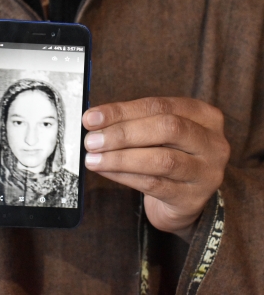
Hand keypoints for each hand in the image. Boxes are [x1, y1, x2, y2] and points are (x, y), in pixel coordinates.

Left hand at [82, 97, 229, 240]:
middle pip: (167, 129)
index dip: (122, 110)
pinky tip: (104, 171)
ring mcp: (206, 172)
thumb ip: (134, 123)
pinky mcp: (192, 198)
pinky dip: (123, 176)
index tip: (91, 118)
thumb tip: (94, 120)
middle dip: (123, 133)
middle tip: (91, 140)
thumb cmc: (167, 157)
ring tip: (92, 158)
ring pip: (162, 160)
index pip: (160, 105)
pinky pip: (154, 184)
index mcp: (204, 116)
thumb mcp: (158, 134)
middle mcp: (212, 142)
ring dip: (120, 158)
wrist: (183, 199)